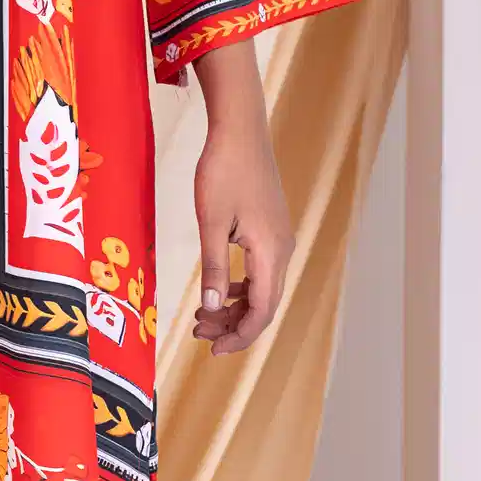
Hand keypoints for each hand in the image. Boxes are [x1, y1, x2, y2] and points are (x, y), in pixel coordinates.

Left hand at [190, 44, 292, 355]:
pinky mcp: (270, 229)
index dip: (240, 336)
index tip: (213, 350)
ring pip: (261, 288)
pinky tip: (216, 289)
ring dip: (233, 306)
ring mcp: (278, 239)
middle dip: (232, 325)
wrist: (240, 130)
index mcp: (271, 252)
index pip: (262, 310)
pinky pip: (259, 270)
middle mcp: (282, 250)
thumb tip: (210, 308)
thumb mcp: (211, 222)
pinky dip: (238, 286)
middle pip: (263, 304)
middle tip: (198, 335)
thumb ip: (212, 267)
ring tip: (201, 317)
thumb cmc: (223, 171)